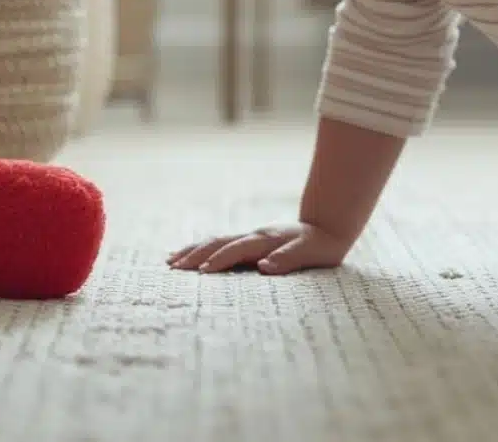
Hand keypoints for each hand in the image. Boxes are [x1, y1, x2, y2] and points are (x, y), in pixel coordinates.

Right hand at [167, 221, 352, 274]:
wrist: (327, 227)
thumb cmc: (320, 245)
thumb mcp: (311, 254)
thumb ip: (289, 259)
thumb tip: (265, 266)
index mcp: (266, 240)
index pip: (237, 249)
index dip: (220, 259)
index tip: (201, 272)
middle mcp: (253, 236)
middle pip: (218, 243)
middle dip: (195, 254)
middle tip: (173, 268)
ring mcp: (249, 237)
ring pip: (215, 241)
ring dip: (192, 250)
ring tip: (170, 261)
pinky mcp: (248, 241)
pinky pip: (219, 243)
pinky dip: (201, 248)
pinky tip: (188, 254)